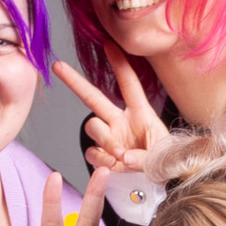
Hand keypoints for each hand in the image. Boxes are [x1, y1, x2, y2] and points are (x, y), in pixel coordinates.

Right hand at [53, 47, 167, 174]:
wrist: (165, 180)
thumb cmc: (167, 160)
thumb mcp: (164, 155)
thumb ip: (144, 157)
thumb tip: (123, 157)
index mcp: (140, 113)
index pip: (128, 84)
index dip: (119, 64)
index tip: (108, 44)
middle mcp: (121, 122)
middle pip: (93, 97)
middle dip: (75, 81)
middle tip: (58, 66)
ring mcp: (111, 138)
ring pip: (93, 127)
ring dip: (104, 140)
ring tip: (120, 154)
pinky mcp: (105, 156)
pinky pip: (92, 152)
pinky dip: (100, 159)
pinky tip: (113, 164)